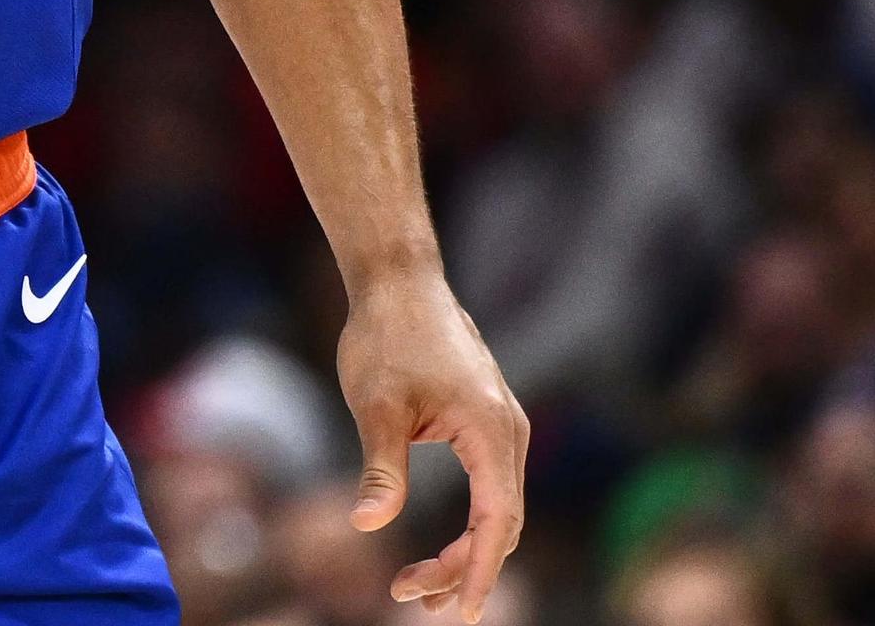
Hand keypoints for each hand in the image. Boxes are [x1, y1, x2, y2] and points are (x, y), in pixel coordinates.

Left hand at [341, 268, 527, 619]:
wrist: (399, 282)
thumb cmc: (386, 338)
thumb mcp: (376, 407)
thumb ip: (380, 468)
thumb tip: (365, 524)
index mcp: (491, 433)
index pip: (497, 522)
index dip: (479, 571)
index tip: (462, 612)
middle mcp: (509, 433)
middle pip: (502, 524)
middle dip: (463, 568)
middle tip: (411, 597)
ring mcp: (503, 427)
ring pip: (498, 509)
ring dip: (466, 550)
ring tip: (418, 584)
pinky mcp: (487, 422)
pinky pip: (491, 487)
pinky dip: (470, 523)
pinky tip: (441, 545)